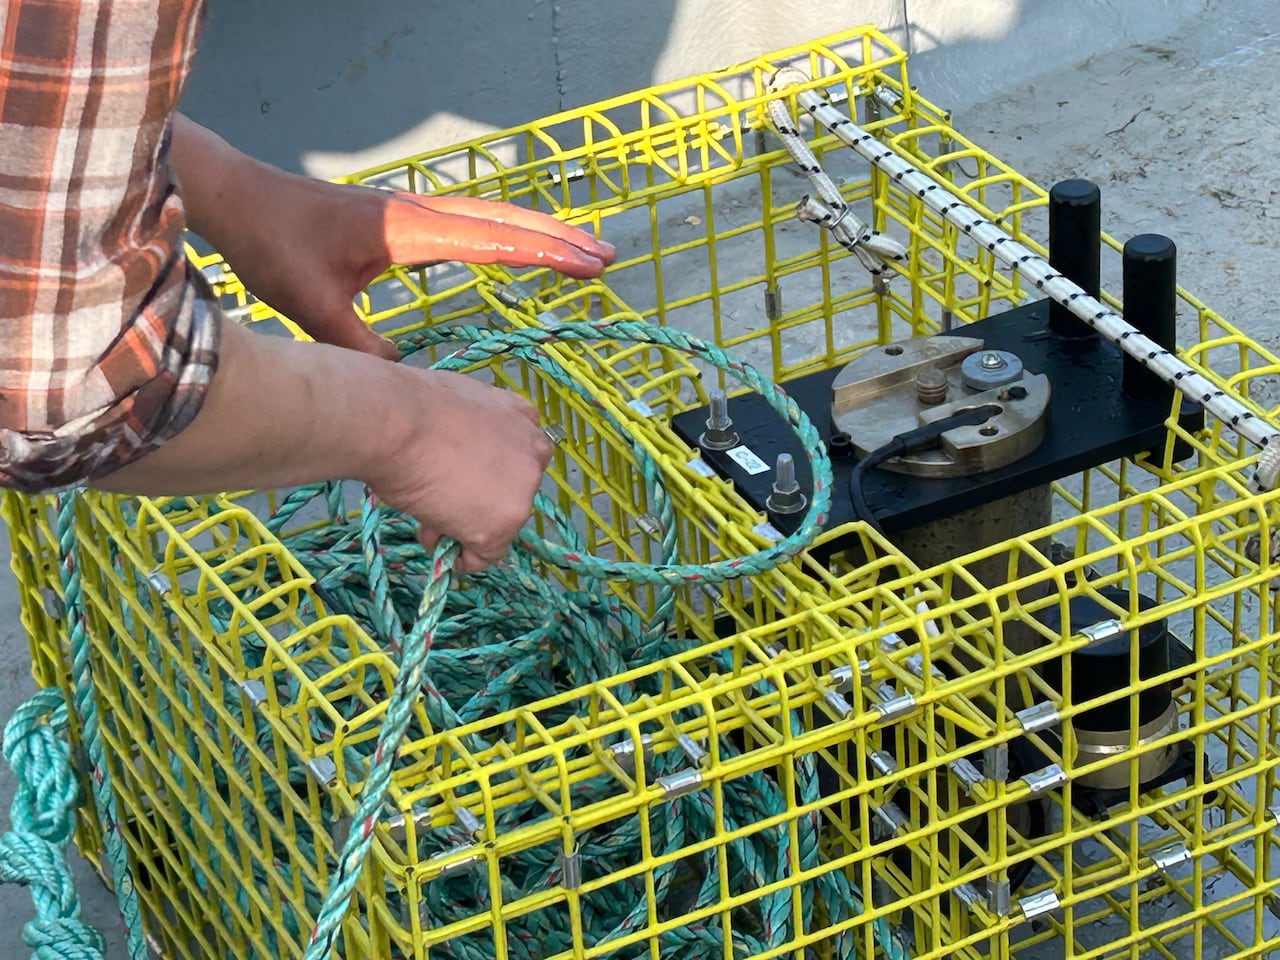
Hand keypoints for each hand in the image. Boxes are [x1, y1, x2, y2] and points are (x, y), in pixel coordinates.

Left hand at [170, 115, 615, 361]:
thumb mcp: (310, 303)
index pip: (488, 238)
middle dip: (558, 237)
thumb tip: (399, 383)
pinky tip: (523, 244)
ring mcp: (414, 210)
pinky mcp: (405, 216)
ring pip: (491, 215)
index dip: (541, 251)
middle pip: (504, 219)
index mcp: (405, 230)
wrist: (241, 197)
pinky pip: (471, 220)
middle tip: (607, 257)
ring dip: (539, 230)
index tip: (586, 264)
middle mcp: (418, 212)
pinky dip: (507, 231)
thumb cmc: (273, 245)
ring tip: (585, 249)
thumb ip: (356, 345)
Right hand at [369, 370, 553, 572]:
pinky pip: (481, 556)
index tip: (459, 481)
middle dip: (475, 503)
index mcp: (524, 420)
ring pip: (496, 527)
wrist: (397, 423)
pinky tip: (433, 536)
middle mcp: (533, 457)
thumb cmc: (411, 408)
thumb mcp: (460, 406)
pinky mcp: (501, 527)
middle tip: (438, 498)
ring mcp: (521, 494)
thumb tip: (460, 457)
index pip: (515, 461)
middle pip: (509, 495)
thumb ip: (476, 433)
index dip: (486, 477)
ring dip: (462, 527)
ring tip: (426, 513)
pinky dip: (457, 557)